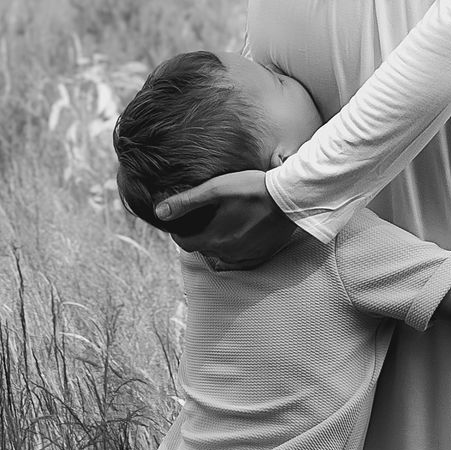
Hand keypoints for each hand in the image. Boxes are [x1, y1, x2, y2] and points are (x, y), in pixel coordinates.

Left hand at [153, 172, 299, 267]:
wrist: (290, 197)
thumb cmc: (252, 188)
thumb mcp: (215, 189)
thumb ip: (186, 202)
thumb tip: (160, 212)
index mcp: (213, 239)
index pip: (184, 244)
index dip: (179, 232)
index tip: (182, 222)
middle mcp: (228, 254)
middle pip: (203, 249)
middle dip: (199, 236)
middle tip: (203, 218)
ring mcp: (246, 257)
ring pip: (221, 256)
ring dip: (217, 244)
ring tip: (222, 225)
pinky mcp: (262, 257)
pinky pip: (240, 261)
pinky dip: (234, 251)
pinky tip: (239, 236)